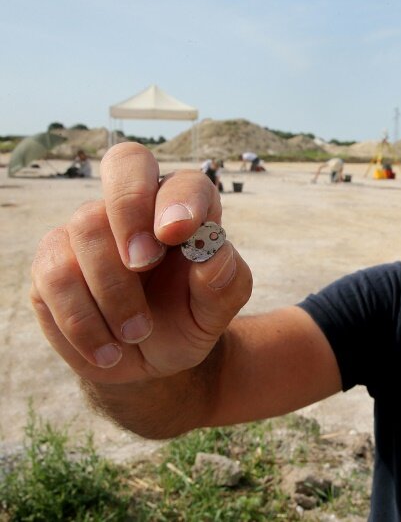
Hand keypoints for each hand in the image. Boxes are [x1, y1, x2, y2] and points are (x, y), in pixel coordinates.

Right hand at [30, 143, 252, 384]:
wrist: (150, 359)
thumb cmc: (188, 320)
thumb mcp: (216, 312)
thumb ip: (225, 283)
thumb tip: (214, 255)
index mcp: (186, 209)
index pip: (181, 181)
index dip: (177, 199)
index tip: (178, 234)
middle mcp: (136, 206)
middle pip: (124, 165)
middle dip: (130, 212)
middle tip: (142, 264)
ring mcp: (89, 229)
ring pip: (84, 230)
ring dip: (113, 293)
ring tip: (138, 333)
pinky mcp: (51, 261)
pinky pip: (53, 277)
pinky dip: (83, 322)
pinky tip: (109, 349)